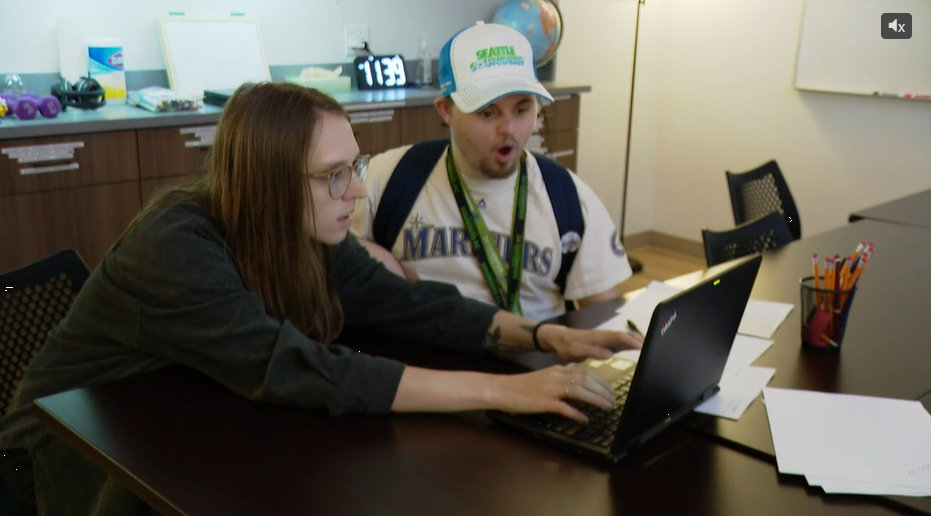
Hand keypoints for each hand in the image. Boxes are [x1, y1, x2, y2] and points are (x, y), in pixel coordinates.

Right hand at [490, 365, 614, 422]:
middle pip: (586, 379)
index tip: (610, 389)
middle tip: (613, 399)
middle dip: (603, 390)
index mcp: (557, 370)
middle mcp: (556, 376)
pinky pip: (565, 407)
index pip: (585, 372)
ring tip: (606, 407)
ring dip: (596, 399)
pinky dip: (577, 413)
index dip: (601, 381)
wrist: (501, 389)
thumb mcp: (543, 378)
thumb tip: (578, 387)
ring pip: (580, 391)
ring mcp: (550, 388)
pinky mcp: (544, 401)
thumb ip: (560, 380)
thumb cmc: (520, 387)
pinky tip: (584, 419)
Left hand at [537, 324, 643, 361]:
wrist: (558, 338)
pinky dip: (631, 343)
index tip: (645, 346)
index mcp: (599, 336)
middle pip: (627, 335)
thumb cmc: (567, 345)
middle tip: (655, 348)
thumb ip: (591, 351)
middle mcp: (605, 335)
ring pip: (625, 337)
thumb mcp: (575, 350)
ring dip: (638, 340)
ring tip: (651, 348)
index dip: (633, 341)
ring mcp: (606, 337)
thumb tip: (609, 354)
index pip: (620, 336)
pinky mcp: (605, 341)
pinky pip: (621, 340)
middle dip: (640, 340)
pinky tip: (638, 348)